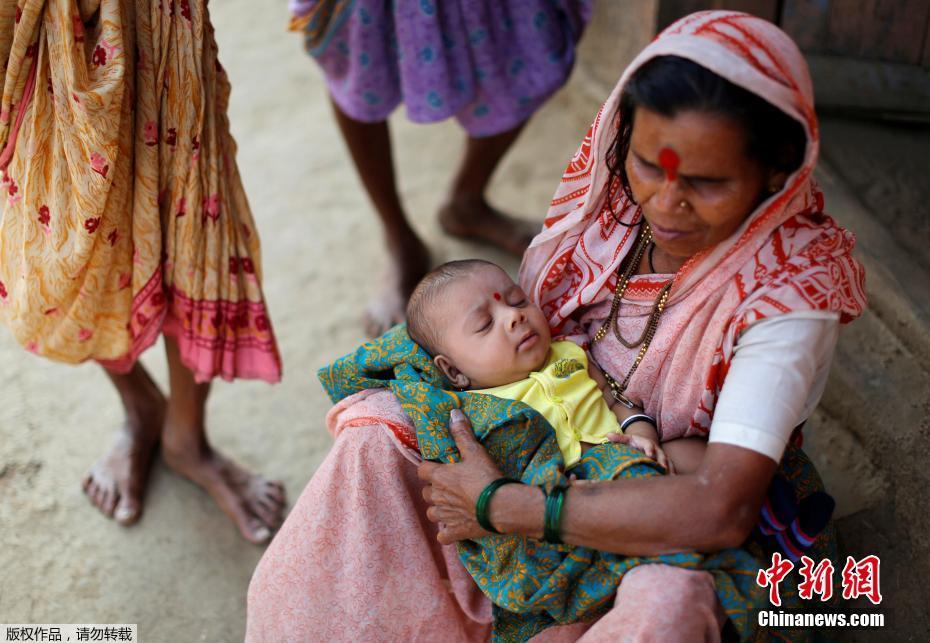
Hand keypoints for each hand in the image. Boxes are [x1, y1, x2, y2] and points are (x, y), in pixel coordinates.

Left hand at [417, 408, 505, 543]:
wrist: (500, 506)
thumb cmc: (486, 476)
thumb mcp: (475, 451)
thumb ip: (462, 433)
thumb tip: (453, 412)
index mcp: (439, 477)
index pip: (422, 470)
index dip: (429, 468)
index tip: (438, 467)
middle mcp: (438, 497)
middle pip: (426, 493)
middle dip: (434, 489)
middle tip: (449, 486)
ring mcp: (445, 517)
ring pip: (432, 514)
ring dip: (439, 510)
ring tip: (451, 506)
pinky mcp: (456, 532)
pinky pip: (443, 536)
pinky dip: (447, 532)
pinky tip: (455, 527)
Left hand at [607, 432, 675, 473]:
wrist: (645, 443)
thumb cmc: (634, 443)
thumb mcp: (627, 439)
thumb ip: (619, 438)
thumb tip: (607, 435)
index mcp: (646, 443)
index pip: (649, 445)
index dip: (650, 449)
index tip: (650, 454)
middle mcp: (657, 450)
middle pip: (661, 455)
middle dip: (662, 461)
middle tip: (662, 468)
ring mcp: (662, 457)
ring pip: (668, 462)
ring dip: (669, 470)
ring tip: (670, 478)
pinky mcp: (666, 463)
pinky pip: (671, 469)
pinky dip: (672, 475)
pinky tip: (672, 483)